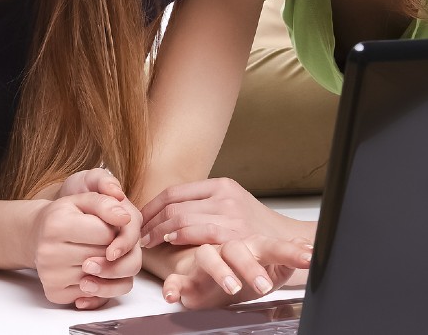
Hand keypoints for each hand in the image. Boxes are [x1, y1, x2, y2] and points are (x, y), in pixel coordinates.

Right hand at [32, 178, 142, 309]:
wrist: (37, 235)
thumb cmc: (64, 216)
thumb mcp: (81, 200)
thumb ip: (105, 203)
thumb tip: (125, 218)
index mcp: (57, 225)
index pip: (107, 236)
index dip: (113, 231)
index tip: (104, 226)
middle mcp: (49, 253)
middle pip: (106, 259)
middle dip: (111, 250)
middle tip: (99, 241)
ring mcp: (51, 276)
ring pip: (103, 280)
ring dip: (108, 269)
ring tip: (96, 254)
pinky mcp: (55, 293)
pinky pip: (94, 297)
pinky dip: (100, 285)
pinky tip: (90, 271)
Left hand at [140, 177, 303, 247]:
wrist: (289, 241)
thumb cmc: (256, 226)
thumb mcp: (232, 203)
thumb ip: (204, 203)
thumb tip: (167, 208)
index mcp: (221, 185)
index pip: (174, 192)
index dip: (152, 206)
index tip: (140, 218)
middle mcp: (224, 196)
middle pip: (174, 205)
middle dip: (151, 220)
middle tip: (138, 233)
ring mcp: (230, 214)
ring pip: (181, 218)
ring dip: (158, 230)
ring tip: (147, 241)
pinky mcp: (235, 234)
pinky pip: (198, 232)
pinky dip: (178, 236)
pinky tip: (167, 242)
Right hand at [161, 235, 311, 308]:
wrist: (214, 266)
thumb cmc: (245, 264)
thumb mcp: (274, 264)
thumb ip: (289, 254)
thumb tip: (310, 246)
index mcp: (251, 245)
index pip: (270, 245)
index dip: (288, 251)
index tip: (308, 257)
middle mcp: (226, 249)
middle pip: (236, 248)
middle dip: (249, 266)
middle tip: (263, 285)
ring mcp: (206, 261)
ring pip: (206, 257)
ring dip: (219, 271)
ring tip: (232, 287)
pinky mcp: (187, 278)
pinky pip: (175, 279)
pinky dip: (172, 286)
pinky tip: (172, 295)